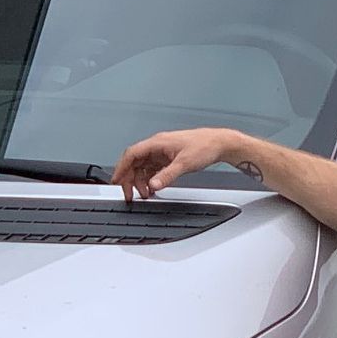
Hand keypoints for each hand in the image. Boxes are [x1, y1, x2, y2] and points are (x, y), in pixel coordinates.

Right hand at [113, 129, 229, 200]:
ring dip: (141, 181)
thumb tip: (152, 185)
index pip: (131, 154)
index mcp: (157, 143)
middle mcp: (157, 146)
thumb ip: (166, 176)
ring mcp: (163, 152)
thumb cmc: (205, 146)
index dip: (121, 168)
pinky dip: (150, 179)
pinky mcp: (169, 158)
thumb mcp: (184, 164)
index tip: (116, 182)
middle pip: (135, 162)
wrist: (220, 143)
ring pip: (143, 167)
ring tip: (144, 195)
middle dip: (130, 179)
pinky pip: (153, 169)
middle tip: (130, 195)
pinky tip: (152, 189)